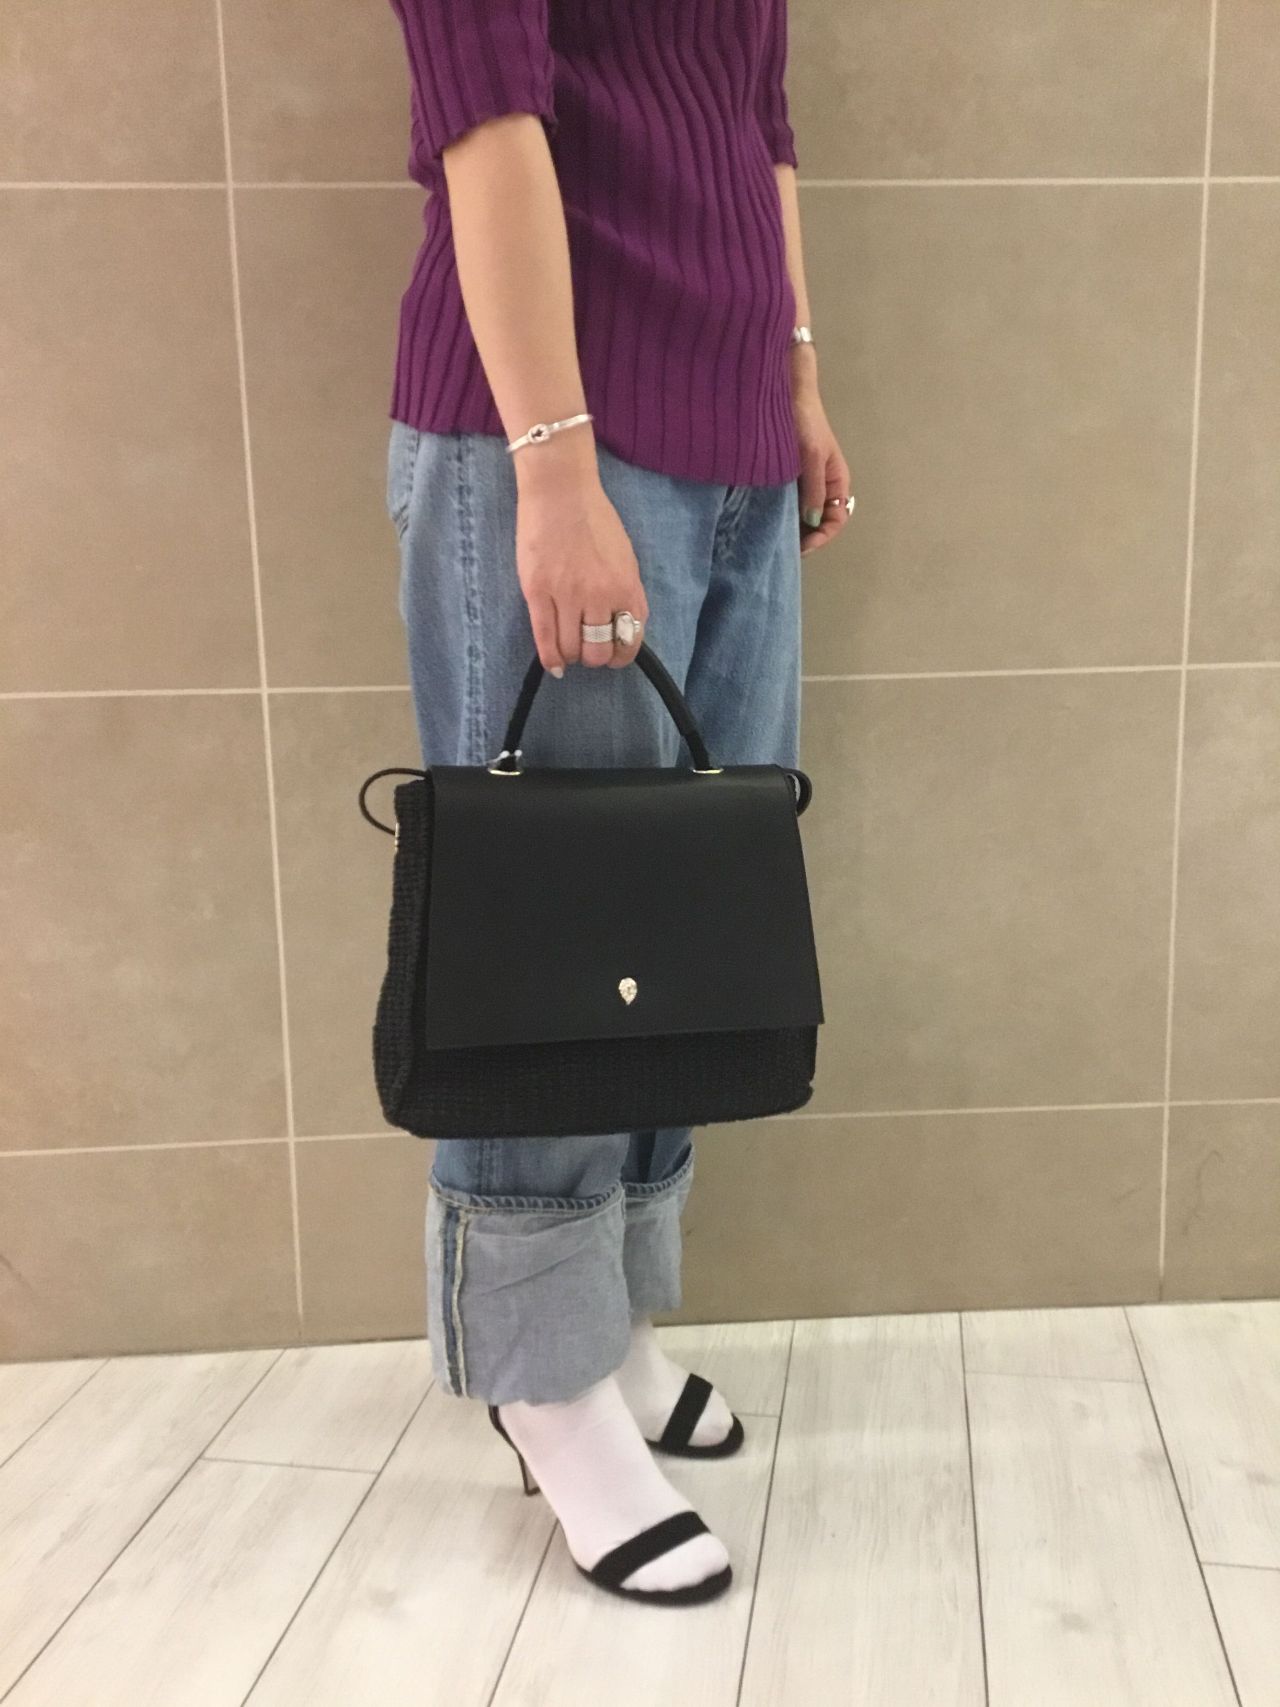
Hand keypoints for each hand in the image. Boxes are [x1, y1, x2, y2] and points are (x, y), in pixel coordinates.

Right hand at [514, 432, 647, 673]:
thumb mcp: (624, 557)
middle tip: (588, 650)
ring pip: (572, 648)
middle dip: (595, 657)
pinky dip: (551, 658)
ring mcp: (567, 595)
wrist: (561, 492)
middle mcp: (600, 596)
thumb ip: (625, 591)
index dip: (622, 655)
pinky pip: (545, 638)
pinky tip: (554, 665)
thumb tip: (620, 625)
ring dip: (572, 655)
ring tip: (569, 648)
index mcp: (626, 587)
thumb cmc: (594, 519)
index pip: (630, 639)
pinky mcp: (538, 592)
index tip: (614, 655)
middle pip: (599, 650)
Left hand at [791, 354, 851, 556]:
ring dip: (791, 527)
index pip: (836, 519)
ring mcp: (804, 480)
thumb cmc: (804, 419)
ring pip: (802, 513)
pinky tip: (764, 519)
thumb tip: (812, 522)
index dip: (822, 537)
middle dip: (806, 537)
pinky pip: (786, 501)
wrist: (785, 390)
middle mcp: (822, 483)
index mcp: (837, 480)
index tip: (801, 547)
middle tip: (783, 548)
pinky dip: (779, 513)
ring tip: (772, 537)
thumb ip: (814, 489)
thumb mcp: (811, 456)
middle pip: (819, 521)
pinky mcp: (786, 474)